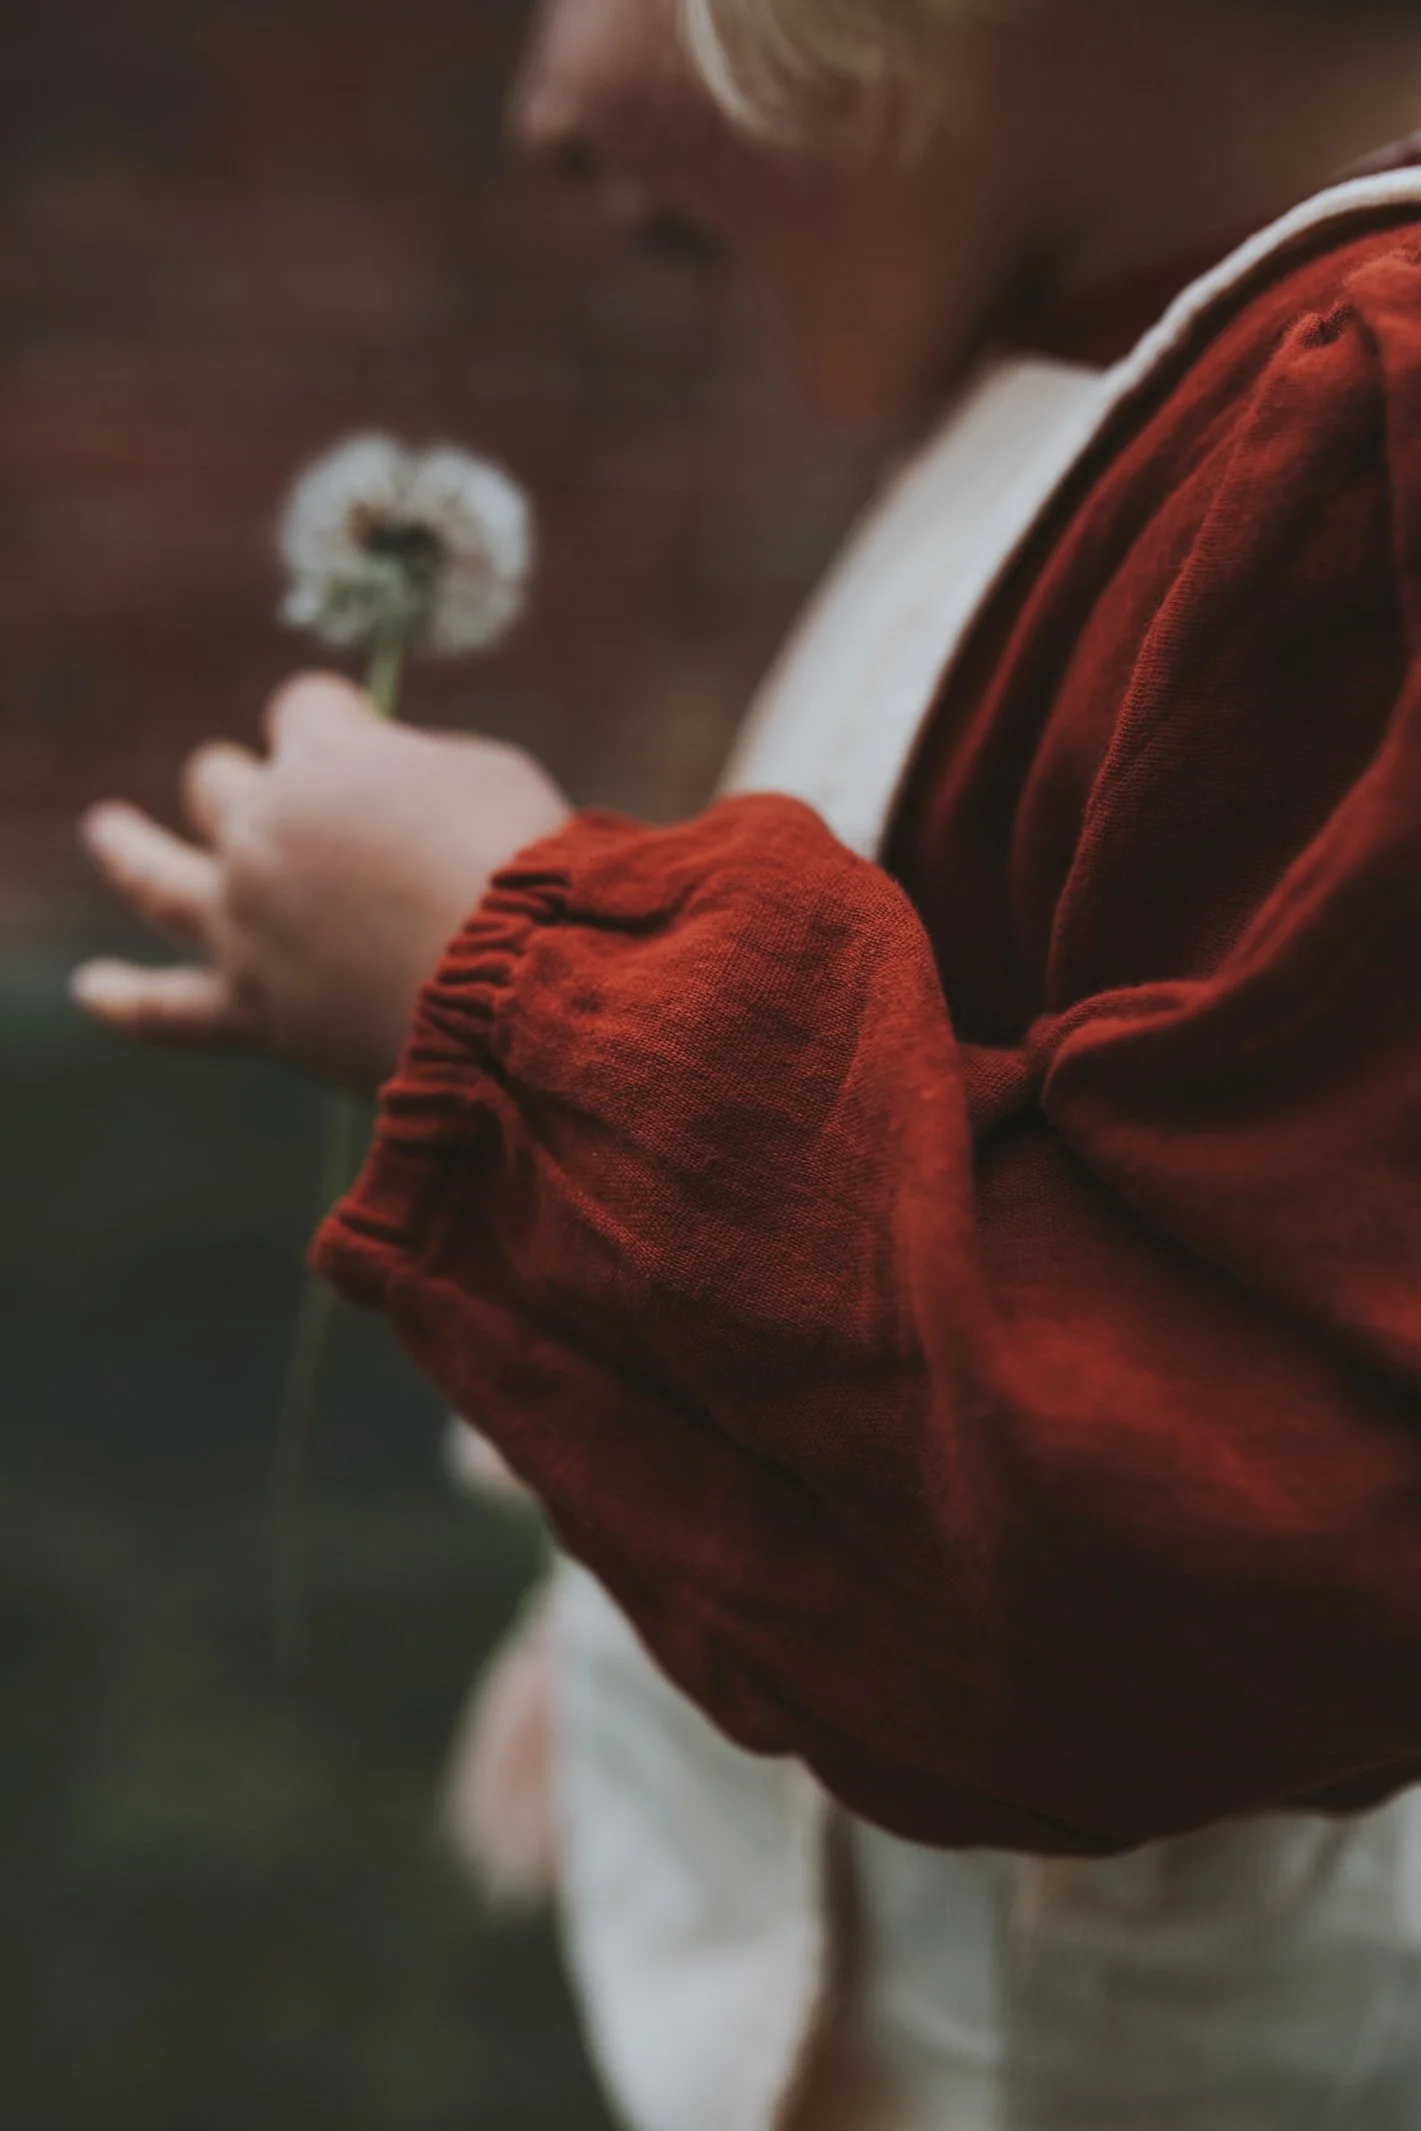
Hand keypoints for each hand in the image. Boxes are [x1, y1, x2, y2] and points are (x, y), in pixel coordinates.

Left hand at [72, 673, 571, 1091]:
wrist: (520, 988)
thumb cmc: (526, 870)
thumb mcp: (487, 772)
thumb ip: (416, 765)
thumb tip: (387, 779)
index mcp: (323, 758)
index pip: (303, 707)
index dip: (339, 716)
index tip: (372, 736)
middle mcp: (263, 831)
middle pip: (222, 783)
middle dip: (258, 782)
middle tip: (301, 807)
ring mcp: (244, 921)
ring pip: (156, 874)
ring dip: (126, 846)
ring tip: (105, 830)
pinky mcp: (252, 1007)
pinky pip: (168, 1009)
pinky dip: (125, 999)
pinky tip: (92, 990)